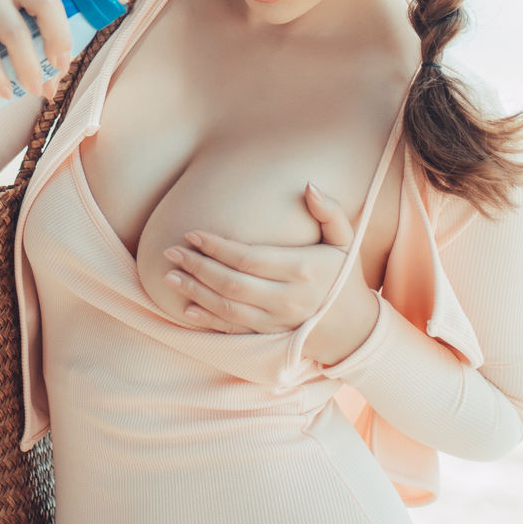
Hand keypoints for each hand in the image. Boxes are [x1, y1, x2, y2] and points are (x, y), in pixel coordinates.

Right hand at [0, 0, 128, 103]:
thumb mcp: (21, 20)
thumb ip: (43, 38)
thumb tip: (57, 81)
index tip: (119, 3)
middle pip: (50, 3)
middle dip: (60, 41)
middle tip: (60, 69)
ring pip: (18, 32)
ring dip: (29, 68)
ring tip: (33, 91)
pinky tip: (4, 92)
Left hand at [160, 185, 373, 346]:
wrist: (353, 327)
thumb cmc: (343, 275)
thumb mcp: (345, 240)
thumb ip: (330, 211)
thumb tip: (310, 185)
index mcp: (303, 270)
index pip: (249, 258)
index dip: (217, 247)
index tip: (193, 233)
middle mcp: (287, 299)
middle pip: (232, 283)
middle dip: (198, 267)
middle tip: (171, 252)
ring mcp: (277, 322)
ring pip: (227, 309)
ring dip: (195, 292)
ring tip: (169, 276)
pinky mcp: (269, 338)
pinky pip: (233, 331)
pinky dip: (208, 321)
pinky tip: (187, 309)